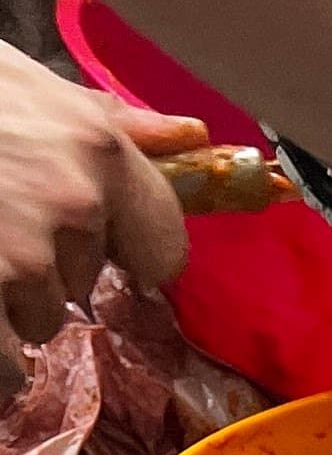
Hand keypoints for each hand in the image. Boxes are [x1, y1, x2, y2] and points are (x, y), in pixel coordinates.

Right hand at [0, 43, 195, 395]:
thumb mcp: (21, 83)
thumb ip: (102, 121)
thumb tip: (190, 138)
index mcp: (94, 149)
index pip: (163, 245)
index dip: (121, 246)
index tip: (79, 234)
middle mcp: (70, 206)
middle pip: (81, 282)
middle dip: (37, 263)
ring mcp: (21, 260)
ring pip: (35, 321)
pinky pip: (3, 371)